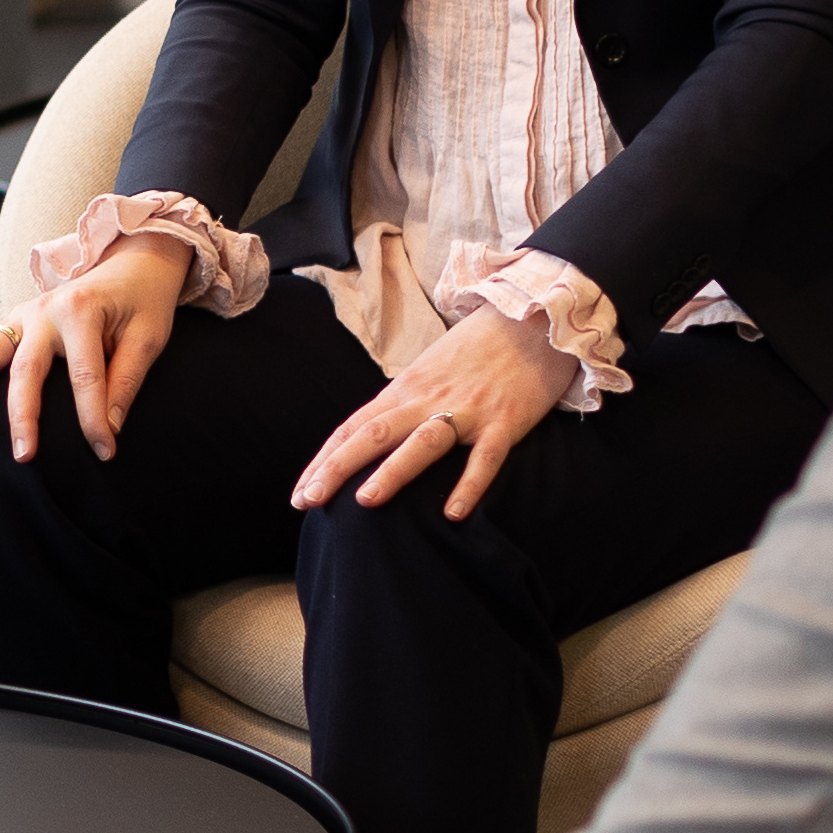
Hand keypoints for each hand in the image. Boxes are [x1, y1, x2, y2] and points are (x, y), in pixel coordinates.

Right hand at [0, 239, 188, 461]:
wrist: (130, 265)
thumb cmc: (142, 305)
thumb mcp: (148, 338)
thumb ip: (127, 380)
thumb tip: (109, 428)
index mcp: (82, 311)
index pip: (85, 376)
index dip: (94, 419)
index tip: (105, 453)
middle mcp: (45, 310)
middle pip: (26, 369)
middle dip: (23, 416)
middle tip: (24, 457)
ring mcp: (22, 314)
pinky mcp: (11, 321)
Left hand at [293, 305, 580, 520]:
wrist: (533, 318)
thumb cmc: (477, 351)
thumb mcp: (428, 373)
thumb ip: (403, 406)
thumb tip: (371, 440)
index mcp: (405, 389)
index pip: (354, 427)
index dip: (325, 460)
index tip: (300, 494)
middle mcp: (427, 399)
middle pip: (373, 433)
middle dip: (337, 468)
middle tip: (308, 501)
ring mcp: (467, 409)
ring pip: (422, 443)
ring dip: (392, 472)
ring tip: (364, 503)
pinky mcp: (504, 420)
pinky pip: (485, 458)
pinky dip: (469, 485)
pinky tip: (452, 514)